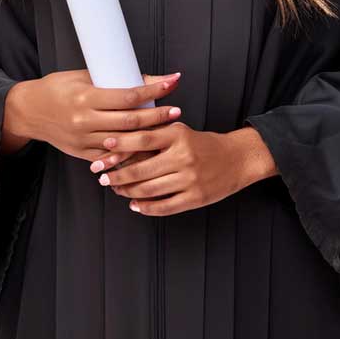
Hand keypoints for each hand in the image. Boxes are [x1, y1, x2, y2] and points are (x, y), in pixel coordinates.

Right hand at [5, 70, 181, 162]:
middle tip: (177, 110)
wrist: (29, 111)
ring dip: (149, 137)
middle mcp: (85, 121)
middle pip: (130, 121)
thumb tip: (146, 79)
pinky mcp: (82, 154)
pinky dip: (131, 153)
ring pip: (124, 142)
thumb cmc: (56, 88)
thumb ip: (111, 81)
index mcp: (85, 98)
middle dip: (157, 116)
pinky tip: (147, 150)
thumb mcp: (81, 77)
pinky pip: (112, 156)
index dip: (153, 90)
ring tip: (168, 130)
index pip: (127, 96)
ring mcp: (84, 140)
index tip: (171, 83)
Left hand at [90, 121, 245, 215]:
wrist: (237, 158)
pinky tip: (136, 205)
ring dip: (128, 192)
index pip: (143, 139)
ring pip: (150, 189)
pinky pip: (165, 206)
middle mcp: (184, 156)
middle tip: (102, 177)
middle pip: (142, 169)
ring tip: (117, 189)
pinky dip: (146, 207)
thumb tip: (121, 140)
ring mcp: (190, 179)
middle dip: (117, 175)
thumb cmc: (203, 144)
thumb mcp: (181, 131)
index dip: (121, 144)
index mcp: (179, 135)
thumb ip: (156, 133)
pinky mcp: (196, 198)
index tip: (103, 147)